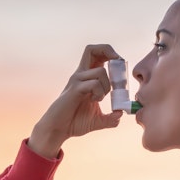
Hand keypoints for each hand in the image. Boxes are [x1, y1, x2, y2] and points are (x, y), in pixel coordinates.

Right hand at [28, 44, 124, 158]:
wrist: (58, 130)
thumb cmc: (75, 122)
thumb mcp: (98, 120)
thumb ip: (111, 118)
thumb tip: (121, 114)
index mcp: (86, 77)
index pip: (97, 54)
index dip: (111, 55)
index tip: (120, 68)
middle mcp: (81, 75)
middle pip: (92, 49)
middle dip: (109, 52)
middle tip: (117, 66)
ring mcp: (76, 80)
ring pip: (100, 72)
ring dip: (107, 86)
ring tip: (99, 98)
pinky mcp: (74, 89)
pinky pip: (94, 84)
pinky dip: (100, 93)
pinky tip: (93, 101)